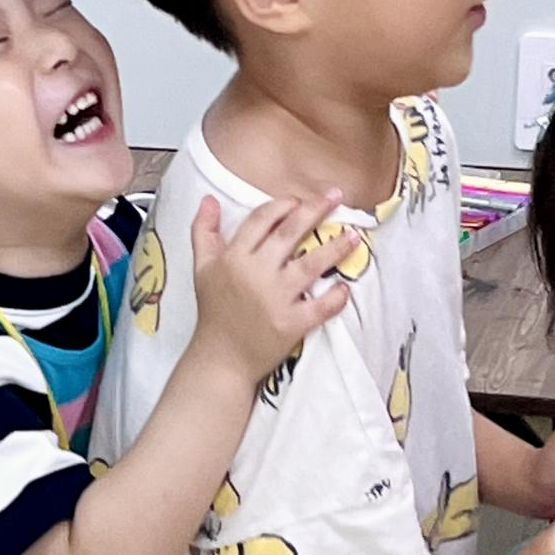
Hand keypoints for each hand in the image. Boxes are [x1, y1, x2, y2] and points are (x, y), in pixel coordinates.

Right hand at [185, 193, 359, 384]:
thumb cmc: (214, 311)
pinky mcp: (290, 324)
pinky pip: (319, 307)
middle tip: (336, 196)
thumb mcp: (201, 267)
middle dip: (315, 210)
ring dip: (335, 248)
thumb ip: (203, 231)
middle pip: (289, 233)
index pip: (262, 220)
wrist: (220, 358)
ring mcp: (275, 299)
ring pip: (310, 265)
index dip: (282, 205)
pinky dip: (335, 297)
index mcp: (234, 257)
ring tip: (353, 236)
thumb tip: (209, 199)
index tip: (299, 199)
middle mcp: (255, 273)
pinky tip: (345, 287)